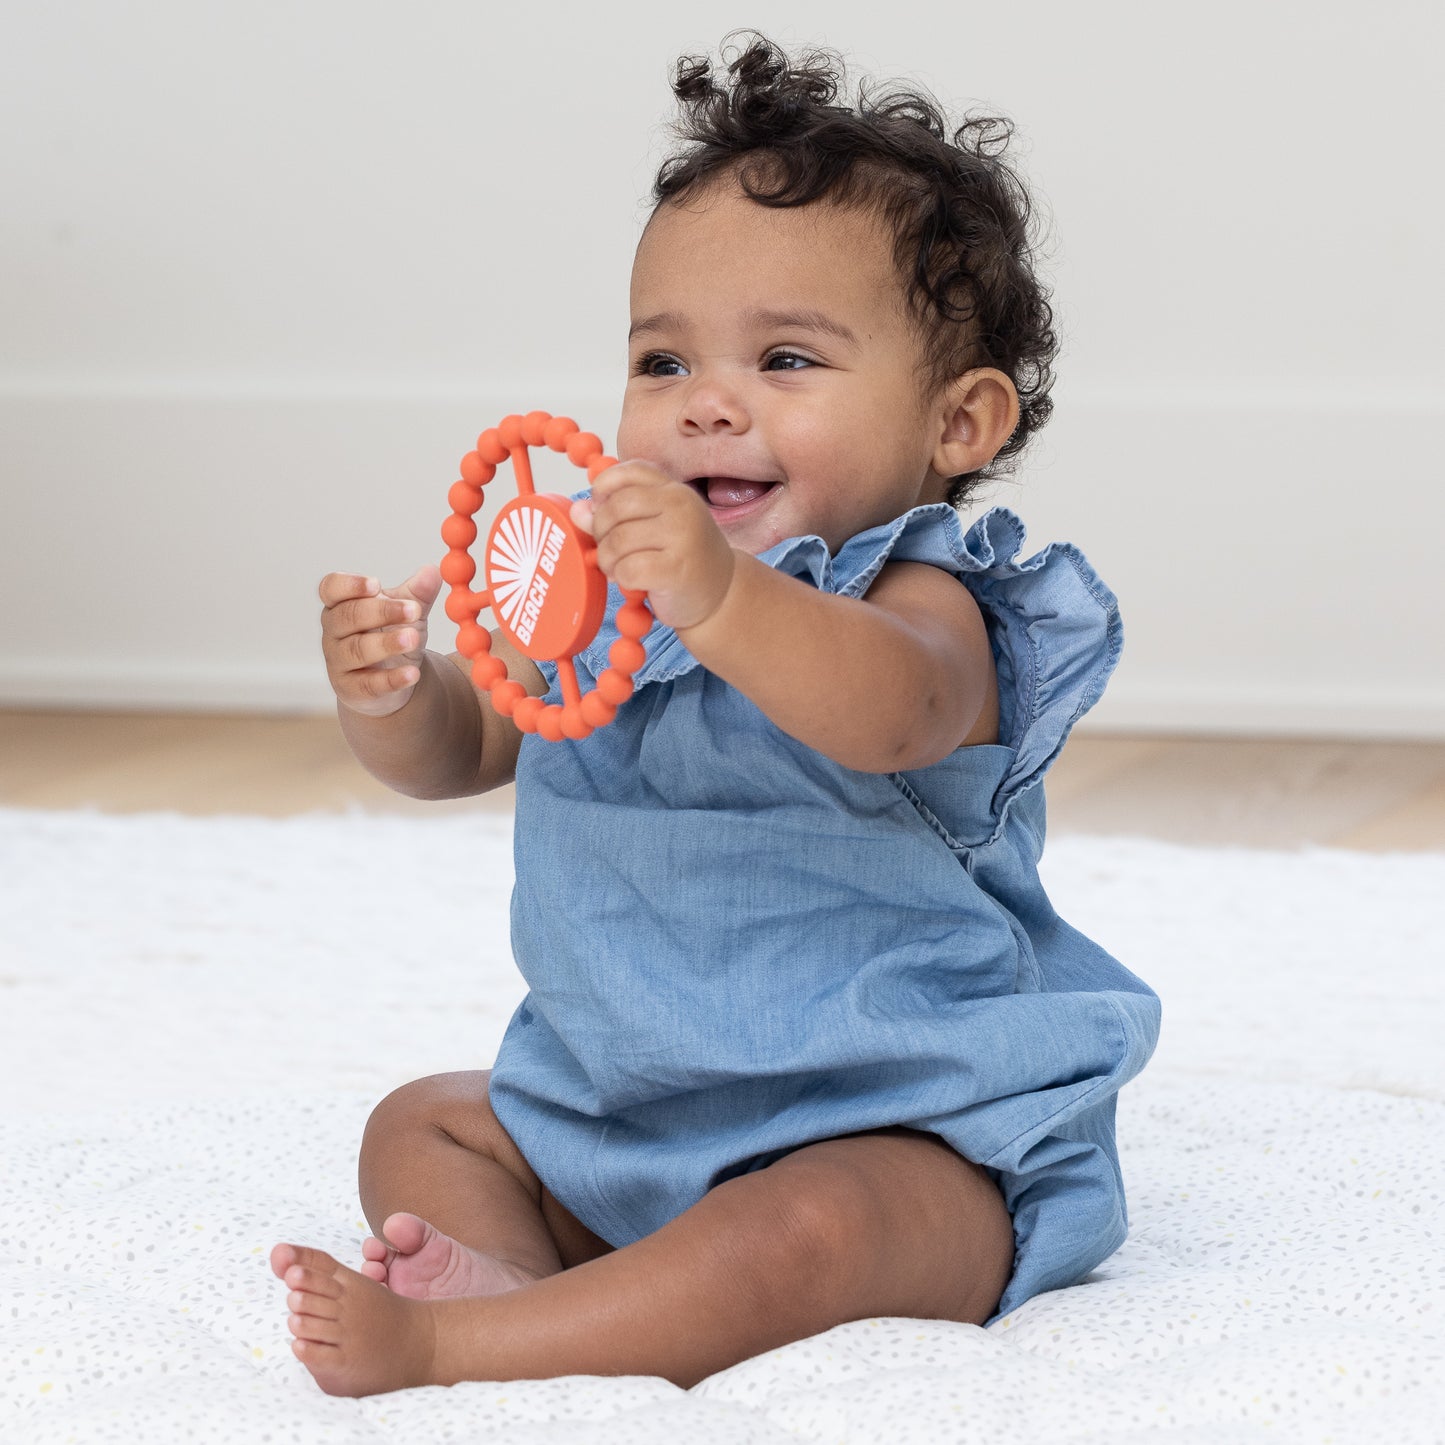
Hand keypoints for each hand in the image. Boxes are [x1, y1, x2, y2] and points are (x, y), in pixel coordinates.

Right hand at [318, 565, 441, 716]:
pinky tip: (412, 674)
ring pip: (356, 651)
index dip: (349, 585)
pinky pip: (368, 684)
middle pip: (347, 617)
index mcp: (341, 605)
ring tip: (414, 638)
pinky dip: (391, 679)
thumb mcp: (408, 613)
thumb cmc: (393, 635)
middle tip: (413, 609)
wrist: (392, 679)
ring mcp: (339, 662)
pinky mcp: (351, 689)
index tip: (376, 583)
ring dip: (386, 644)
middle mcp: (333, 632)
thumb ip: (418, 593)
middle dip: (380, 612)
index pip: (331, 588)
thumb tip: (434, 571)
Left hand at [571, 462, 734, 631]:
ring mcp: (681, 536)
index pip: (627, 471)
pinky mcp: (676, 569)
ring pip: (617, 541)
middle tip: (609, 549)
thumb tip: (579, 510)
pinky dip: (622, 579)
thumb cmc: (682, 558)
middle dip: (600, 532)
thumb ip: (616, 514)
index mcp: (673, 489)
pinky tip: (634, 582)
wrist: (721, 593)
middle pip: (614, 507)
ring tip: (619, 568)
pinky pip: (627, 570)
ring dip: (608, 561)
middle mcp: (680, 505)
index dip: (603, 490)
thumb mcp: (652, 527)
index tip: (602, 510)